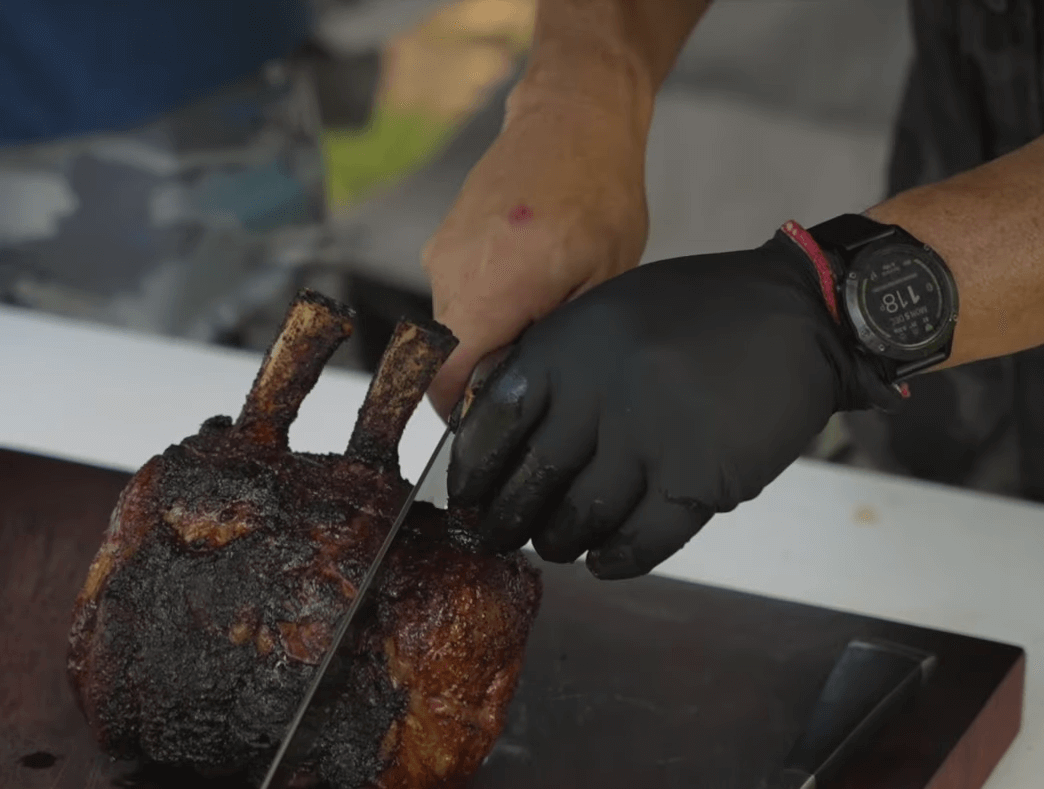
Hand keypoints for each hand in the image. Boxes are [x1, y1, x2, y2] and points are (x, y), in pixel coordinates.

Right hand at [422, 85, 650, 416]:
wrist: (571, 118)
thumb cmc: (597, 191)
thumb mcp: (603, 281)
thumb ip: (558, 340)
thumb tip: (525, 384)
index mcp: (489, 296)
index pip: (444, 381)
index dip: (465, 409)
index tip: (492, 416)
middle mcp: (451, 277)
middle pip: (452, 355)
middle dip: (491, 362)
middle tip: (542, 343)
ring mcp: (441, 254)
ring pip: (456, 322)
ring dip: (493, 324)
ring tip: (543, 295)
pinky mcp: (443, 238)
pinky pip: (458, 288)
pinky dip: (489, 293)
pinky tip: (530, 271)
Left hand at [446, 232, 895, 578]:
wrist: (801, 316)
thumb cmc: (703, 311)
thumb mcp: (611, 310)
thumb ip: (557, 361)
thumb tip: (495, 427)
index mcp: (571, 345)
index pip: (495, 423)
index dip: (474, 470)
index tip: (466, 495)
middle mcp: (602, 393)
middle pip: (532, 479)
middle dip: (506, 520)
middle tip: (496, 538)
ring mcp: (651, 439)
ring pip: (581, 518)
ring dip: (560, 542)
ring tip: (556, 544)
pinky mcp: (699, 479)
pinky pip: (640, 540)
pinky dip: (616, 560)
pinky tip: (605, 561)